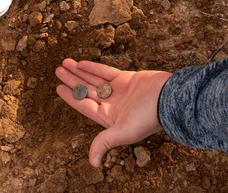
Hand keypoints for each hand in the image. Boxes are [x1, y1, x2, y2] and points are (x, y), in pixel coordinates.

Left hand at [55, 58, 171, 166]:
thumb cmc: (148, 117)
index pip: (84, 106)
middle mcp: (113, 104)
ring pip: (94, 80)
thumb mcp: (123, 132)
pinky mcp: (128, 79)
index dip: (71, 97)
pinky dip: (94, 68)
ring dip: (80, 72)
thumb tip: (92, 163)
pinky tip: (81, 63)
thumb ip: (104, 142)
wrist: (170, 98)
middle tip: (58, 70)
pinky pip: (107, 72)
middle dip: (73, 81)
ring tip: (65, 63)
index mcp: (109, 118)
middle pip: (87, 91)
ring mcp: (120, 91)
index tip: (58, 87)